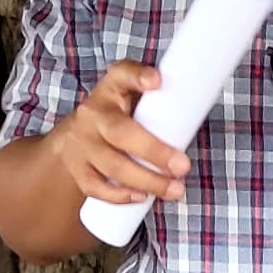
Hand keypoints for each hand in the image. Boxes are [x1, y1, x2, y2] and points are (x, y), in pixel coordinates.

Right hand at [47, 60, 184, 208]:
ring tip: (175, 189)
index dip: (137, 76)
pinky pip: (96, 187)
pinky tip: (142, 197)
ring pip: (112, 165)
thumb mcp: (132, 99)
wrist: (73, 140)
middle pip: (120, 133)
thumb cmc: (118, 117)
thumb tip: (200, 109)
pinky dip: (120, 196)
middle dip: (154, 151)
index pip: (121, 74)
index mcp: (111, 90)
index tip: (156, 81)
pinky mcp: (76, 168)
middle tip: (183, 166)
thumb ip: (158, 101)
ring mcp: (81, 143)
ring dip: (147, 181)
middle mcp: (92, 114)